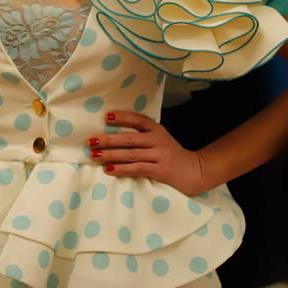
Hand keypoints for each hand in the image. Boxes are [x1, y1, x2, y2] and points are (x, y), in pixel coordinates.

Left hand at [88, 111, 206, 196]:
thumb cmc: (172, 155)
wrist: (195, 171)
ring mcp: (159, 155)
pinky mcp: (160, 170)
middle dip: (109, 139)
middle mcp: (158, 140)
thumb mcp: (160, 140)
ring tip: (95, 155)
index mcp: (157, 130)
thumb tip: (114, 135)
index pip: (138, 119)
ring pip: (131, 154)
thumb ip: (143, 136)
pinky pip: (137, 168)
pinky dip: (121, 169)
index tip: (106, 116)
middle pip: (130, 138)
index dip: (122, 117)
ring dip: (111, 155)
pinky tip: (109, 169)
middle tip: (91, 140)